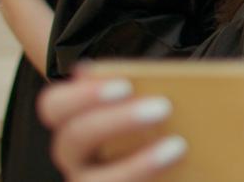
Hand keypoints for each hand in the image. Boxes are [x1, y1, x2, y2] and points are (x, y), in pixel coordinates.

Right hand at [37, 71, 185, 181]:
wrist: (187, 167)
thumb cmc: (165, 126)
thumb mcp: (158, 102)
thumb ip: (152, 83)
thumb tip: (161, 73)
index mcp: (80, 119)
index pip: (55, 105)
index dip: (82, 94)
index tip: (125, 85)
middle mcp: (77, 155)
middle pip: (75, 138)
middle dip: (117, 121)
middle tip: (163, 107)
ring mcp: (93, 181)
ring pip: (93, 180)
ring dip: (136, 164)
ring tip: (178, 145)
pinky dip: (147, 177)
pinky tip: (177, 170)